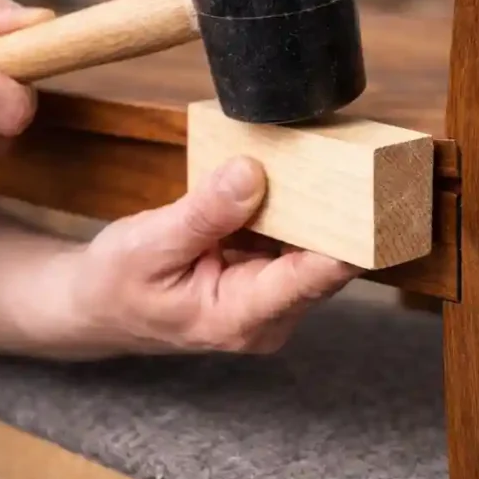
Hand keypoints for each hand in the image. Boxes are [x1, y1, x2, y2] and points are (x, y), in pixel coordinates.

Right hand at [51, 156, 360, 357]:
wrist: (99, 306)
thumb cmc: (117, 284)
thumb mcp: (148, 244)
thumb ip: (203, 212)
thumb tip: (251, 172)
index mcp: (241, 318)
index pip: (313, 279)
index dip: (351, 242)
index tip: (379, 205)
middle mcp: (270, 317)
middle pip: (325, 261)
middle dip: (339, 213)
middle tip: (350, 159)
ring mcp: (274, 300)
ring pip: (315, 247)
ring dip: (319, 208)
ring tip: (325, 160)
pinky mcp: (270, 279)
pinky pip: (297, 241)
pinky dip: (297, 211)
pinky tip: (294, 180)